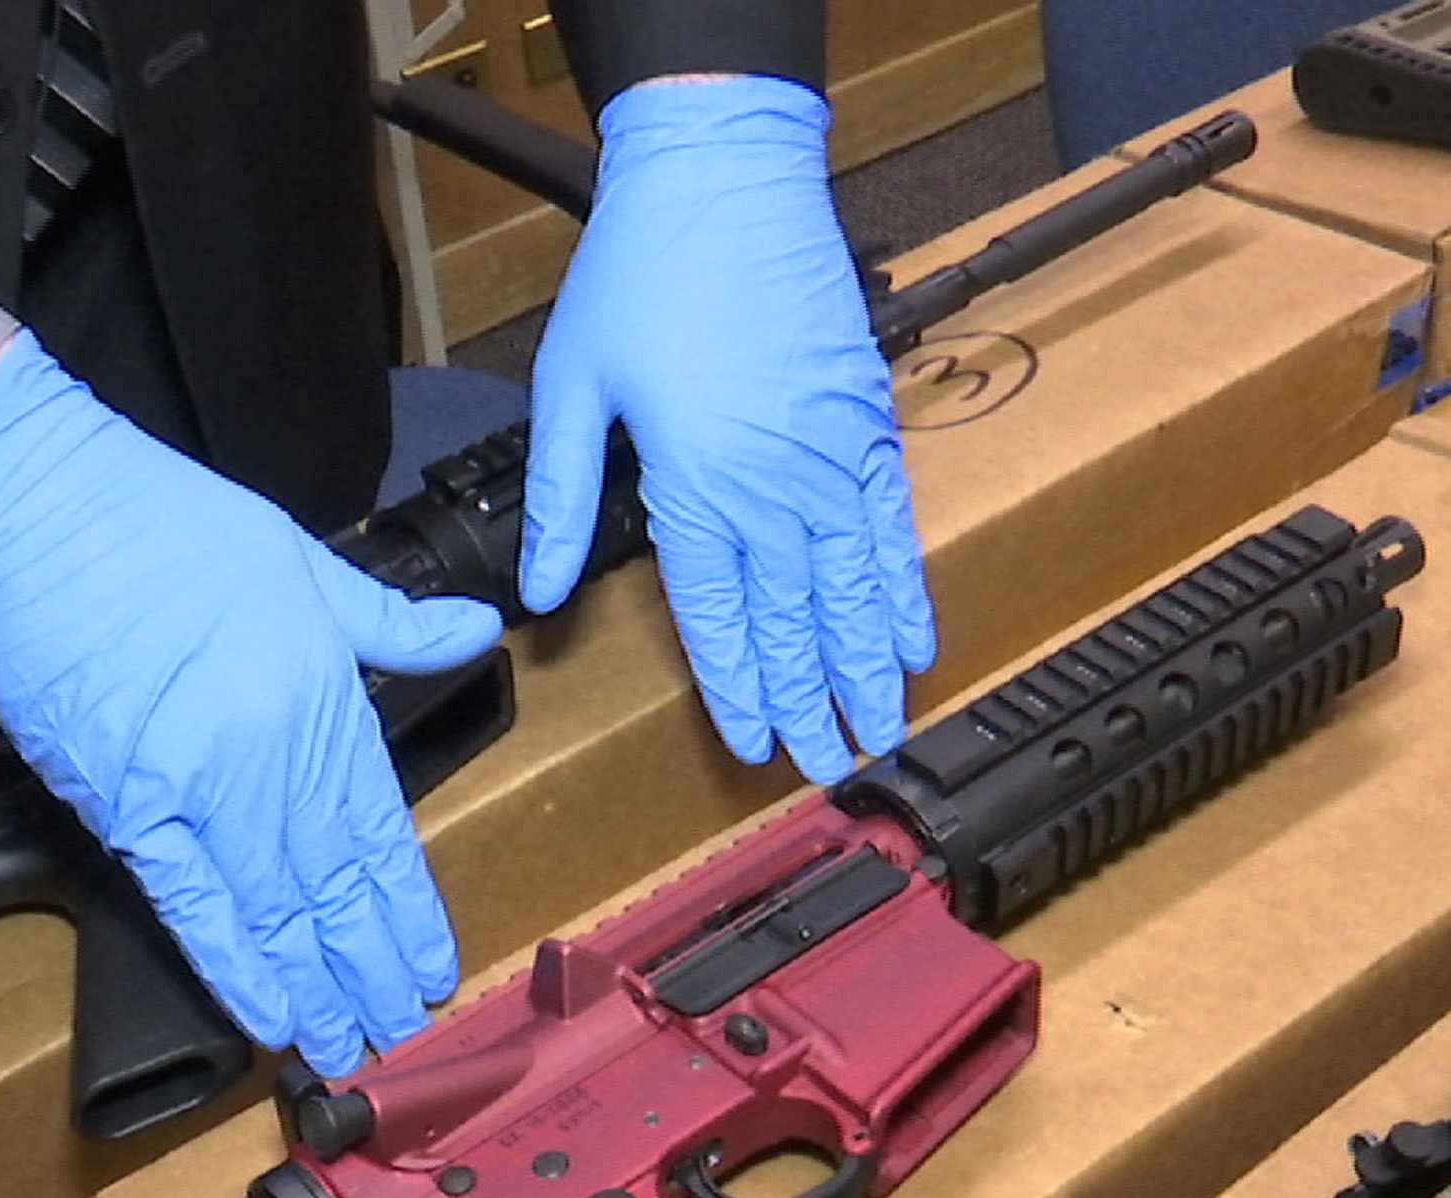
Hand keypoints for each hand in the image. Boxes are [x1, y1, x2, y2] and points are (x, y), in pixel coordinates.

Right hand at [0, 335, 503, 1075]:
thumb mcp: (302, 558)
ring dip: (314, 986)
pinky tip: (267, 1016)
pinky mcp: (123, 803)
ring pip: (277, 910)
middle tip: (400, 1033)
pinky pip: (191, 904)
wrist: (35, 504)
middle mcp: (275, 753)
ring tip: (344, 1047)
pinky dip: (233, 966)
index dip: (407, 908)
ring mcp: (200, 786)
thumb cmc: (156, 518)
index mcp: (324, 696)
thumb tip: (474, 628)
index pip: (381, 829)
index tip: (432, 965)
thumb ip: (390, 621)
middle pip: (335, 884)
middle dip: (369, 967)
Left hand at [520, 74, 935, 785]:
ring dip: (869, 665)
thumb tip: (535, 591)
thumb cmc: (641, 271)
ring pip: (856, 588)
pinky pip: (893, 528)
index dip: (739, 689)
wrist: (728, 176)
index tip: (754, 748)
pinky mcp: (868, 422)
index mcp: (695, 484)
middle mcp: (774, 484)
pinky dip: (905, 589)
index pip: (719, 616)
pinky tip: (915, 639)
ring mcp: (832, 456)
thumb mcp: (571, 385)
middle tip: (831, 769)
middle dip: (813, 701)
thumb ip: (559, 496)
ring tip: (883, 730)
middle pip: (797, 620)